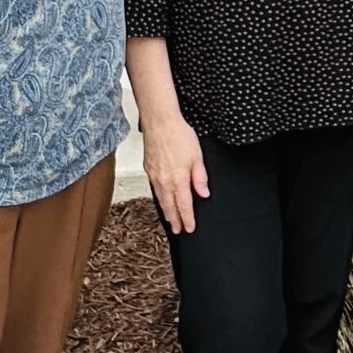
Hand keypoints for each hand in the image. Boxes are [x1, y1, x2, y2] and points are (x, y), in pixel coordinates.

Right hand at [143, 114, 209, 234]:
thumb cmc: (179, 135)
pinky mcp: (148, 169)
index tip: (190, 228)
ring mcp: (155, 176)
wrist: (160, 122)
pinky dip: (159, 198)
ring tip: (170, 220)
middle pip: (170, 206)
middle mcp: (165, 181)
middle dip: (175, 220)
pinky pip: (154, 189)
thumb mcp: (197, 156)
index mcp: (179, 179)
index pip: (184, 205)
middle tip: (178, 230)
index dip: (187, 218)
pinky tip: (162, 199)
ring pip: (161, 199)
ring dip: (166, 211)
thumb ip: (200, 177)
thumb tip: (203, 193)